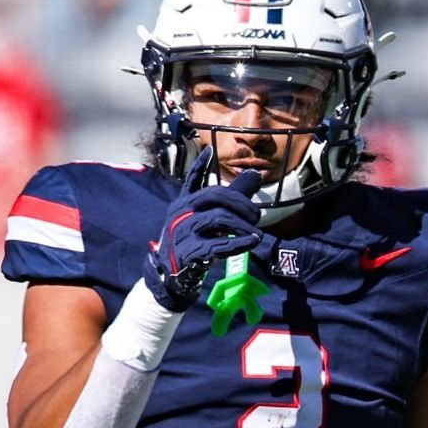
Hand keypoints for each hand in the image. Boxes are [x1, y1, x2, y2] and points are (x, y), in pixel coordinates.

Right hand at [144, 146, 263, 310]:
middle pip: (214, 196)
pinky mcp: (188, 252)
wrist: (170, 275)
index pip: (192, 180)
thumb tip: (254, 174)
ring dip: (243, 225)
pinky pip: (217, 245)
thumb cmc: (193, 242)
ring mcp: (183, 232)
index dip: (200, 166)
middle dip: (241, 202)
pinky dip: (238, 244)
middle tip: (257, 215)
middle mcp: (181, 213)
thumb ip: (231, 199)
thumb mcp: (207, 219)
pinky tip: (251, 243)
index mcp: (184, 203)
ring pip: (218, 218)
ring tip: (257, 234)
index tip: (210, 151)